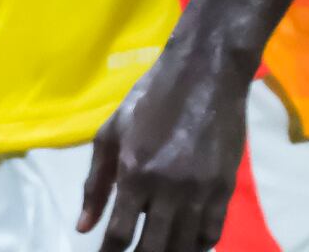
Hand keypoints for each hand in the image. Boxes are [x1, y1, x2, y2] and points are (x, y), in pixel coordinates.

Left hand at [78, 44, 252, 251]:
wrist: (204, 75)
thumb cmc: (149, 99)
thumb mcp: (112, 133)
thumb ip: (96, 182)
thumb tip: (83, 226)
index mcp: (135, 172)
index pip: (120, 233)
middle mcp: (168, 188)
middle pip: (154, 248)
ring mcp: (201, 191)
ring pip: (184, 246)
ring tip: (155, 250)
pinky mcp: (225, 189)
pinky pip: (212, 233)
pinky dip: (197, 246)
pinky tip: (185, 245)